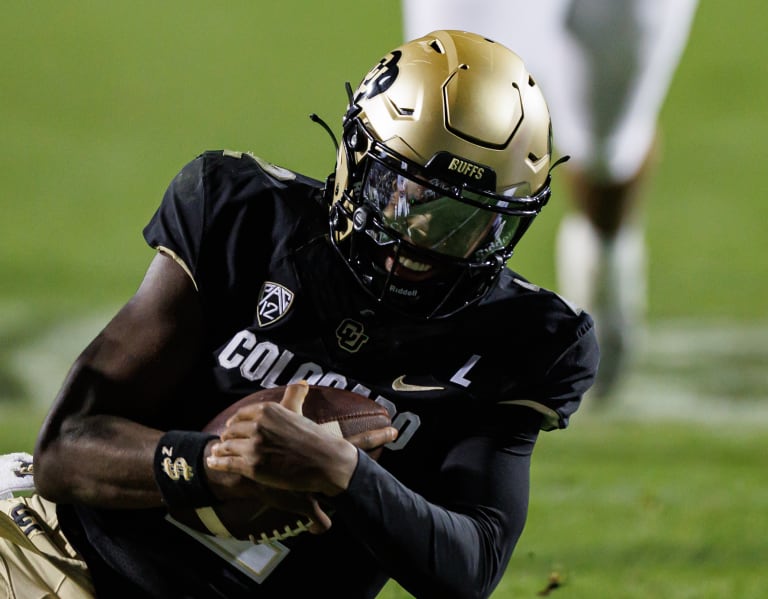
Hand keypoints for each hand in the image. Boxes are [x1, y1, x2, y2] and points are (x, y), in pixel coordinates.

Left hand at [206, 382, 392, 496]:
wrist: (325, 461)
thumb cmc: (314, 437)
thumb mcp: (300, 411)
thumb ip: (295, 394)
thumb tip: (301, 382)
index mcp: (267, 410)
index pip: (242, 415)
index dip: (234, 421)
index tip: (229, 426)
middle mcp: (258, 426)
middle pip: (232, 431)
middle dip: (226, 437)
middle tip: (222, 442)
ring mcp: (254, 447)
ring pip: (228, 447)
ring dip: (219, 450)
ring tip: (215, 453)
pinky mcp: (253, 467)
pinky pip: (228, 463)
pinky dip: (217, 463)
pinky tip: (212, 463)